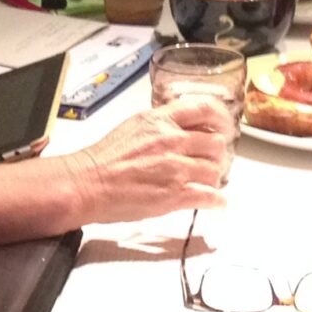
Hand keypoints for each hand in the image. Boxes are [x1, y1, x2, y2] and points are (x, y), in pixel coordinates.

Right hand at [63, 95, 233, 221]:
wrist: (88, 183)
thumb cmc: (103, 159)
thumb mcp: (134, 127)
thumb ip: (161, 125)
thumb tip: (180, 128)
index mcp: (160, 121)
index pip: (204, 109)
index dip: (221, 119)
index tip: (224, 127)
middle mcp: (172, 141)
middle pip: (215, 144)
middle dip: (215, 155)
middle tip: (210, 161)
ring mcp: (176, 168)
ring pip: (215, 171)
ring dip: (212, 178)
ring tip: (205, 183)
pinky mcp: (175, 194)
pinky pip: (210, 196)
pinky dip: (217, 201)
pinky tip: (215, 203)